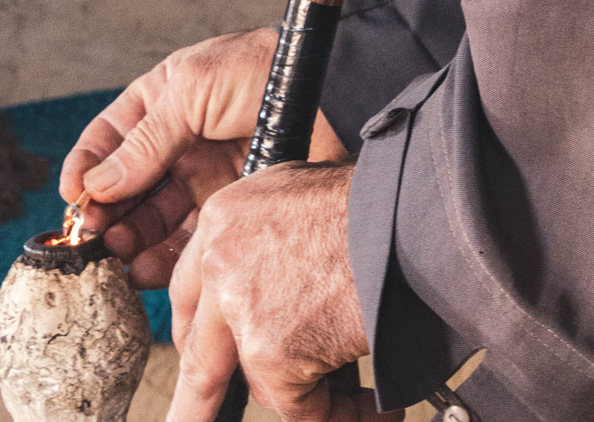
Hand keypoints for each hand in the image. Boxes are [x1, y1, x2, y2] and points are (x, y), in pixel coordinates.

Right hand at [58, 29, 348, 288]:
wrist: (332, 96)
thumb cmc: (264, 70)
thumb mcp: (194, 88)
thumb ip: (146, 139)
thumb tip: (96, 185)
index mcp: (164, 99)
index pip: (110, 138)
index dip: (87, 167)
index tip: (71, 198)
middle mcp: (178, 141)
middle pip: (126, 186)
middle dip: (105, 212)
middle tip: (91, 237)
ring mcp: (202, 177)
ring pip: (151, 219)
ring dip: (128, 239)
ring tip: (116, 253)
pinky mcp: (227, 210)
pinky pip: (185, 242)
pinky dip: (161, 260)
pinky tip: (145, 268)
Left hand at [169, 161, 398, 421]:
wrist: (403, 213)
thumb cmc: (367, 200)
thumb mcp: (294, 193)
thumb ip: (263, 236)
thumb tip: (266, 280)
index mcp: (222, 219)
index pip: (190, 290)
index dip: (197, 330)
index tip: (199, 351)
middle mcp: (222, 264)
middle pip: (202, 354)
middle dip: (196, 401)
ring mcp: (243, 311)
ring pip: (262, 382)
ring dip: (305, 395)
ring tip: (351, 402)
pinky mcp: (272, 353)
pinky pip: (300, 405)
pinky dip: (339, 412)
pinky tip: (369, 406)